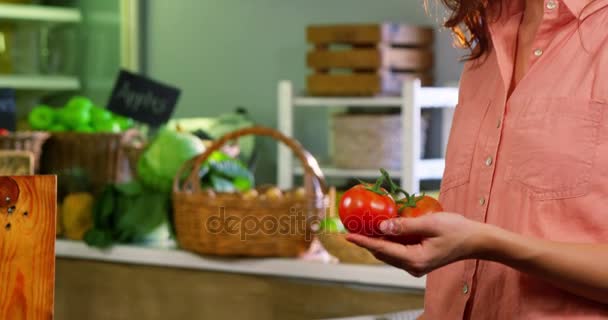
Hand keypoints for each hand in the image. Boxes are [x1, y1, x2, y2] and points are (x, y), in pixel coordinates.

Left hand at [346, 212, 485, 276]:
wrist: (476, 240)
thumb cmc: (457, 230)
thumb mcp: (430, 224)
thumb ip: (404, 226)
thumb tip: (381, 226)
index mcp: (414, 259)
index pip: (382, 249)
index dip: (363, 241)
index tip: (347, 235)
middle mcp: (412, 266)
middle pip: (382, 253)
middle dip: (367, 240)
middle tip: (352, 226)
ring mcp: (416, 265)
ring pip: (389, 253)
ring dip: (377, 240)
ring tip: (362, 226)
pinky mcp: (419, 260)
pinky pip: (398, 251)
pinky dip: (388, 241)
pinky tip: (382, 229)